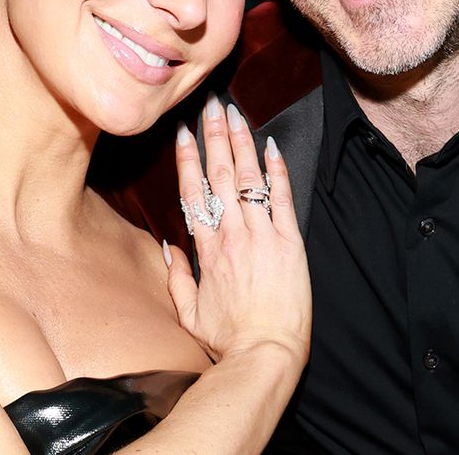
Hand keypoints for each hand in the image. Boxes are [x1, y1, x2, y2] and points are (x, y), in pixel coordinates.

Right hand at [165, 94, 310, 367]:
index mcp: (205, 250)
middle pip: (217, 175)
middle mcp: (230, 235)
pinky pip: (281, 197)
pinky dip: (276, 170)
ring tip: (234, 113)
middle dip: (214, 136)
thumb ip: (176, 279)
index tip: (184, 132)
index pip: (193, 193)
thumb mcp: (188, 314)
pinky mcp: (289, 242)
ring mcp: (261, 235)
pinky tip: (271, 146)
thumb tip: (170, 249)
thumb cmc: (228, 338)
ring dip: (239, 143)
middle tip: (211, 105)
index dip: (188, 159)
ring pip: (246, 179)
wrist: (266, 353)